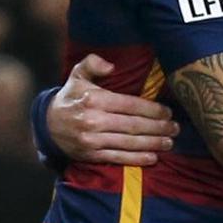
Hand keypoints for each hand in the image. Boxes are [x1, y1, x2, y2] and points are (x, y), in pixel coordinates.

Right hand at [48, 54, 178, 164]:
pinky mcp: (90, 155)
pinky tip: (153, 158)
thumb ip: (92, 63)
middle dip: (158, 128)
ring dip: (152, 144)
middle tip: (176, 128)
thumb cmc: (70, 97)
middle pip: (133, 125)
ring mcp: (92, 140)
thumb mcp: (77, 75)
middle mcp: (93, 121)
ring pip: (129, 142)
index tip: (168, 112)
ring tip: (169, 142)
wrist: (46, 125)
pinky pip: (117, 157)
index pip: (130, 105)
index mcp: (94, 100)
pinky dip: (136, 159)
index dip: (152, 109)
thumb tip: (111, 65)